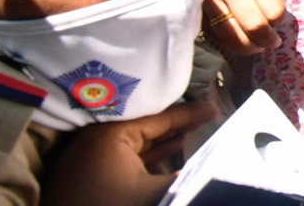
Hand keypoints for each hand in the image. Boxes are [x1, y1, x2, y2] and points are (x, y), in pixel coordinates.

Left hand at [42, 102, 216, 205]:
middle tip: (207, 116)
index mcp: (113, 133)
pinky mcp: (88, 174)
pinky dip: (149, 152)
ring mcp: (91, 156)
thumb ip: (183, 180)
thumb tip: (212, 171)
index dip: (191, 114)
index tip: (215, 108)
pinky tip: (169, 149)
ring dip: (165, 138)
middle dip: (178, 123)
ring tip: (193, 131)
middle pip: (148, 124)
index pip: (161, 118)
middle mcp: (99, 136)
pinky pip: (126, 155)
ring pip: (138, 140)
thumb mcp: (150, 195)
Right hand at [200, 0, 284, 54]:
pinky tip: (243, 43)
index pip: (275, 11)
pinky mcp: (201, 6)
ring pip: (238, 35)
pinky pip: (223, 36)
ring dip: (252, 46)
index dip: (279, 22)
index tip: (277, 22)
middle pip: (256, 25)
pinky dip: (237, 45)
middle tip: (272, 41)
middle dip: (267, 39)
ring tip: (258, 45)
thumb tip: (281, 25)